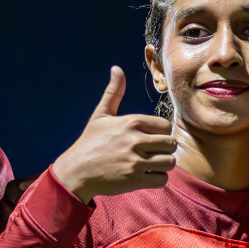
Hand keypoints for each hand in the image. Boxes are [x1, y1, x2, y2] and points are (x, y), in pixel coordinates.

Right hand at [50, 67, 176, 203]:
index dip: (161, 133)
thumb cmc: (90, 142)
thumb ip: (114, 92)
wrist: (76, 170)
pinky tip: (146, 175)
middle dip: (165, 149)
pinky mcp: (135, 179)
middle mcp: (136, 140)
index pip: (166, 126)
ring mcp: (136, 161)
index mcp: (132, 122)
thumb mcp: (101, 115)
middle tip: (153, 153)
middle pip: (171, 144)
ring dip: (163, 165)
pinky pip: (162, 179)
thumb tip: (117, 68)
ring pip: (170, 162)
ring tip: (151, 164)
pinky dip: (157, 178)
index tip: (150, 138)